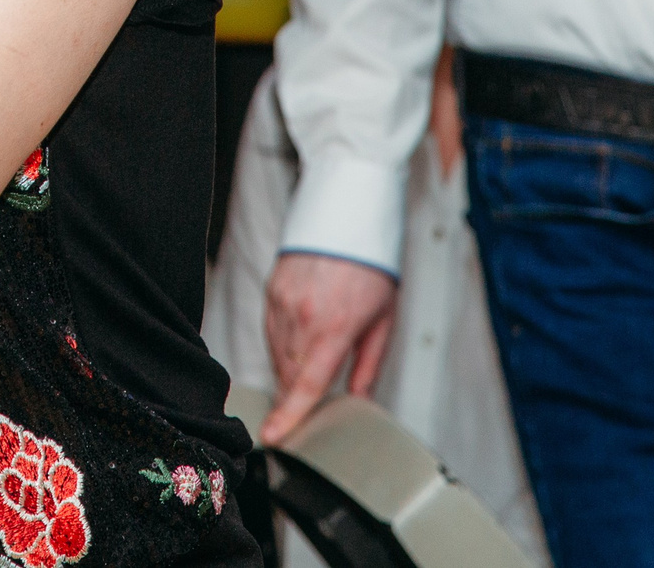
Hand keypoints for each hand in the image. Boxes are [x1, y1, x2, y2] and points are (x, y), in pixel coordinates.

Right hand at [260, 251, 398, 444]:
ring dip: (289, 372)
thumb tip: (360, 401)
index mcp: (334, 327)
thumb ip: (368, 367)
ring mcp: (283, 302)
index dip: (289, 414)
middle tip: (305, 409)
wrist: (348, 217)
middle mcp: (303, 316)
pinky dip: (281, 348)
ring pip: (277, 356)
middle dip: (295, 397)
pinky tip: (298, 346)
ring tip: (311, 365)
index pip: (307, 384)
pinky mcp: (272, 291)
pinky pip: (270, 333)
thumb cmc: (371, 268)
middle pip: (289, 376)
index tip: (273, 436)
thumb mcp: (383, 321)